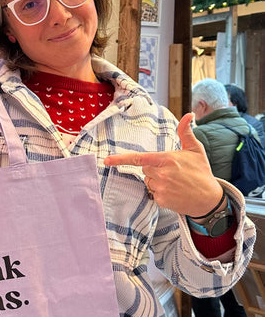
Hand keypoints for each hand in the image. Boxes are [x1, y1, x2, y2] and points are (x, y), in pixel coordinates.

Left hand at [104, 113, 223, 216]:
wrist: (209, 199)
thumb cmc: (202, 172)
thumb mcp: (196, 150)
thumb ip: (186, 132)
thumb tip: (188, 115)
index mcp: (167, 159)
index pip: (139, 158)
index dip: (121, 159)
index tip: (107, 161)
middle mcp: (161, 174)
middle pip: (145, 169)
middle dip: (154, 168)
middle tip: (173, 171)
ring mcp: (161, 188)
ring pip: (148, 181)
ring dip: (158, 181)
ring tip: (175, 182)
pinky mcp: (162, 200)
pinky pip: (154, 193)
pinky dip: (162, 192)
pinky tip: (175, 192)